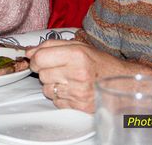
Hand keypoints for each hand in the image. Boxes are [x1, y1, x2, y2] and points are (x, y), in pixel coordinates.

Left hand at [26, 40, 151, 112]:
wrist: (122, 82)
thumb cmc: (100, 63)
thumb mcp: (78, 46)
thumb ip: (51, 46)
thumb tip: (29, 52)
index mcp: (76, 55)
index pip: (40, 58)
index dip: (36, 59)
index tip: (39, 60)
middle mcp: (77, 73)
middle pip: (42, 75)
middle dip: (46, 72)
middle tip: (59, 69)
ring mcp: (78, 91)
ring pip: (47, 89)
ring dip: (52, 85)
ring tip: (67, 79)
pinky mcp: (80, 106)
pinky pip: (56, 101)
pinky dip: (60, 96)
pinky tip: (72, 89)